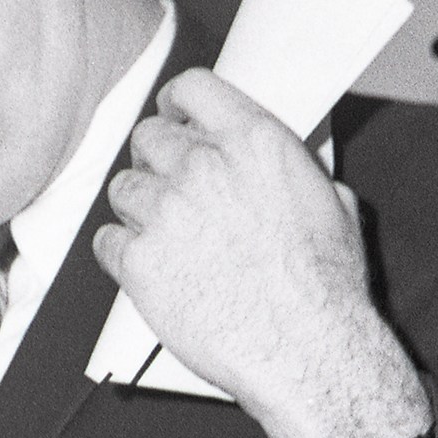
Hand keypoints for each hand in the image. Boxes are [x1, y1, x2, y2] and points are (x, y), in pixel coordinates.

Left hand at [91, 69, 426, 437]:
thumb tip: (269, 159)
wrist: (307, 348)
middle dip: (157, 160)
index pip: (192, 88)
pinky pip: (107, 239)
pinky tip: (154, 267)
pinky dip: (123, 252)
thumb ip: (285, 168)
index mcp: (254, 142)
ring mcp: (164, 212)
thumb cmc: (325, 283)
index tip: (173, 116)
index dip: (176, 103)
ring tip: (172, 237)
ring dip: (139, 208)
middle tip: (173, 189)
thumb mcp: (329, 201)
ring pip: (123, 188)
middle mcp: (203, 167)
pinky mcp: (137, 259)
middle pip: (148, 138)